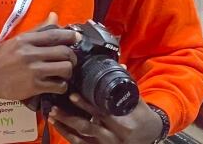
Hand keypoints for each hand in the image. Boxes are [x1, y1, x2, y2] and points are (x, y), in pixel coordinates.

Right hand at [0, 13, 78, 100]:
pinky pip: (58, 85)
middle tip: (70, 59)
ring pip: (64, 68)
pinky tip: (57, 84)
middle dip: (72, 56)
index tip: (76, 38)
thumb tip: (55, 16)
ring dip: (68, 71)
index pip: (55, 35)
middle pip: (64, 51)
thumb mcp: (18, 39)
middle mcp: (31, 54)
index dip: (70, 36)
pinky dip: (62, 85)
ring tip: (64, 72)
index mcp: (27, 40)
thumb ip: (38, 29)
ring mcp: (33, 71)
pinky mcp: (34, 87)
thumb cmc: (3, 56)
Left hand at [48, 94, 163, 143]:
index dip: (86, 105)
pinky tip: (57, 126)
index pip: (101, 113)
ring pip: (81, 138)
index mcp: (123, 124)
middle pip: (88, 127)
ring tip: (52, 115)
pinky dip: (68, 135)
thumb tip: (120, 65)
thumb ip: (128, 85)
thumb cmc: (143, 117)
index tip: (72, 95)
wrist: (150, 136)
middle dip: (69, 117)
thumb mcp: (138, 102)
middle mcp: (114, 137)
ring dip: (65, 126)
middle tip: (55, 107)